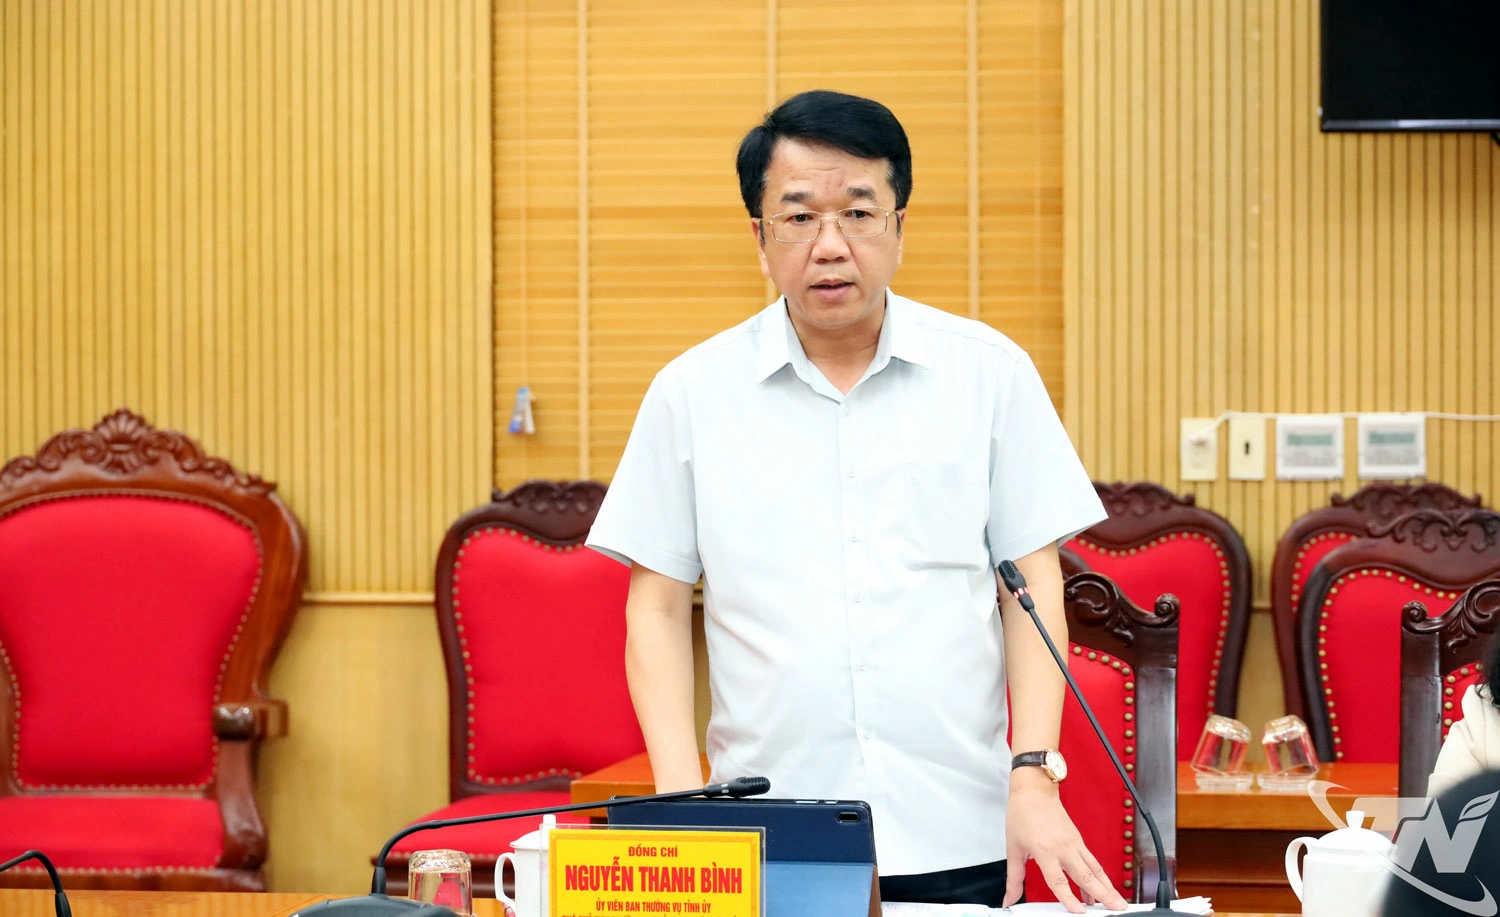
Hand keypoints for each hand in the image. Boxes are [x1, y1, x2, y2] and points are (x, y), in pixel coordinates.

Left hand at [1004, 776, 1128, 912]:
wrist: (1035, 790)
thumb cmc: (1022, 815)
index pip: (1058, 880)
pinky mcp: (1079, 841)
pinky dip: (1100, 877)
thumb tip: (1009, 899)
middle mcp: (1063, 847)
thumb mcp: (1013, 849)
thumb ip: (1014, 878)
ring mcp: (1074, 843)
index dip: (1069, 898)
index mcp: (1044, 850)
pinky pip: (1092, 862)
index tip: (1079, 911)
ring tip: (1117, 903)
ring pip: (1095, 869)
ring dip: (1107, 887)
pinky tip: (1101, 889)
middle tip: (1117, 909)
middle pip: (1086, 876)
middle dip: (1104, 895)